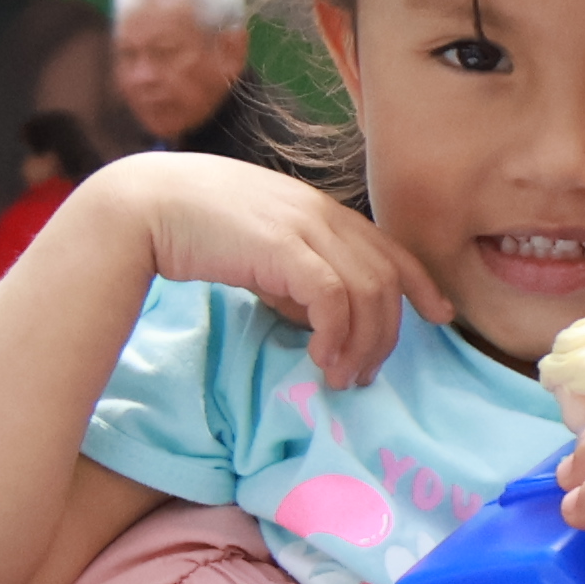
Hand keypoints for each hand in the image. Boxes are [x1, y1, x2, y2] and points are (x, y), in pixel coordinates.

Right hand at [90, 154, 438, 387]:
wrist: (145, 205)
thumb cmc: (194, 227)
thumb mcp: (260, 249)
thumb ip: (294, 276)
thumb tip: (319, 321)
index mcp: (320, 210)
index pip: (389, 246)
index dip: (421, 282)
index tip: (439, 315)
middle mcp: (322, 214)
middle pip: (387, 276)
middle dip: (389, 332)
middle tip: (366, 375)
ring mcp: (305, 227)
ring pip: (368, 291)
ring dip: (363, 343)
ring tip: (342, 378)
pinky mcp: (282, 247)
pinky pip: (334, 298)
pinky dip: (337, 334)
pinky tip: (319, 359)